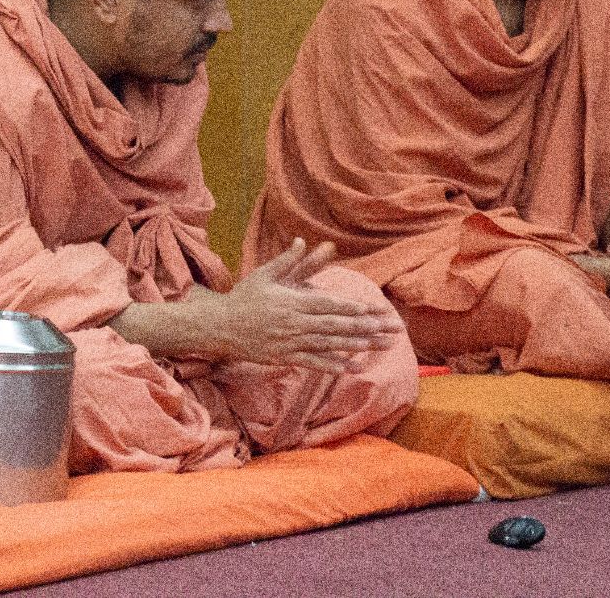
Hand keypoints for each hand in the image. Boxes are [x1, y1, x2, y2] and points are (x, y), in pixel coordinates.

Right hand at [202, 238, 403, 371]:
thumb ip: (287, 260)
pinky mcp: (285, 357)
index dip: (350, 308)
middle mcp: (294, 324)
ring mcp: (290, 343)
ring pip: (329, 345)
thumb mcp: (264, 274)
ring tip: (380, 346)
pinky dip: (334, 366)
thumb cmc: (244, 297)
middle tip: (390, 328)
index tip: (371, 309)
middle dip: (365, 327)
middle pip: (335, 326)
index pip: (327, 304)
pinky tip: (354, 368)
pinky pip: (314, 363)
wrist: (220, 327)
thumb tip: (303, 241)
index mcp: (292, 302)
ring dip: (357, 346)